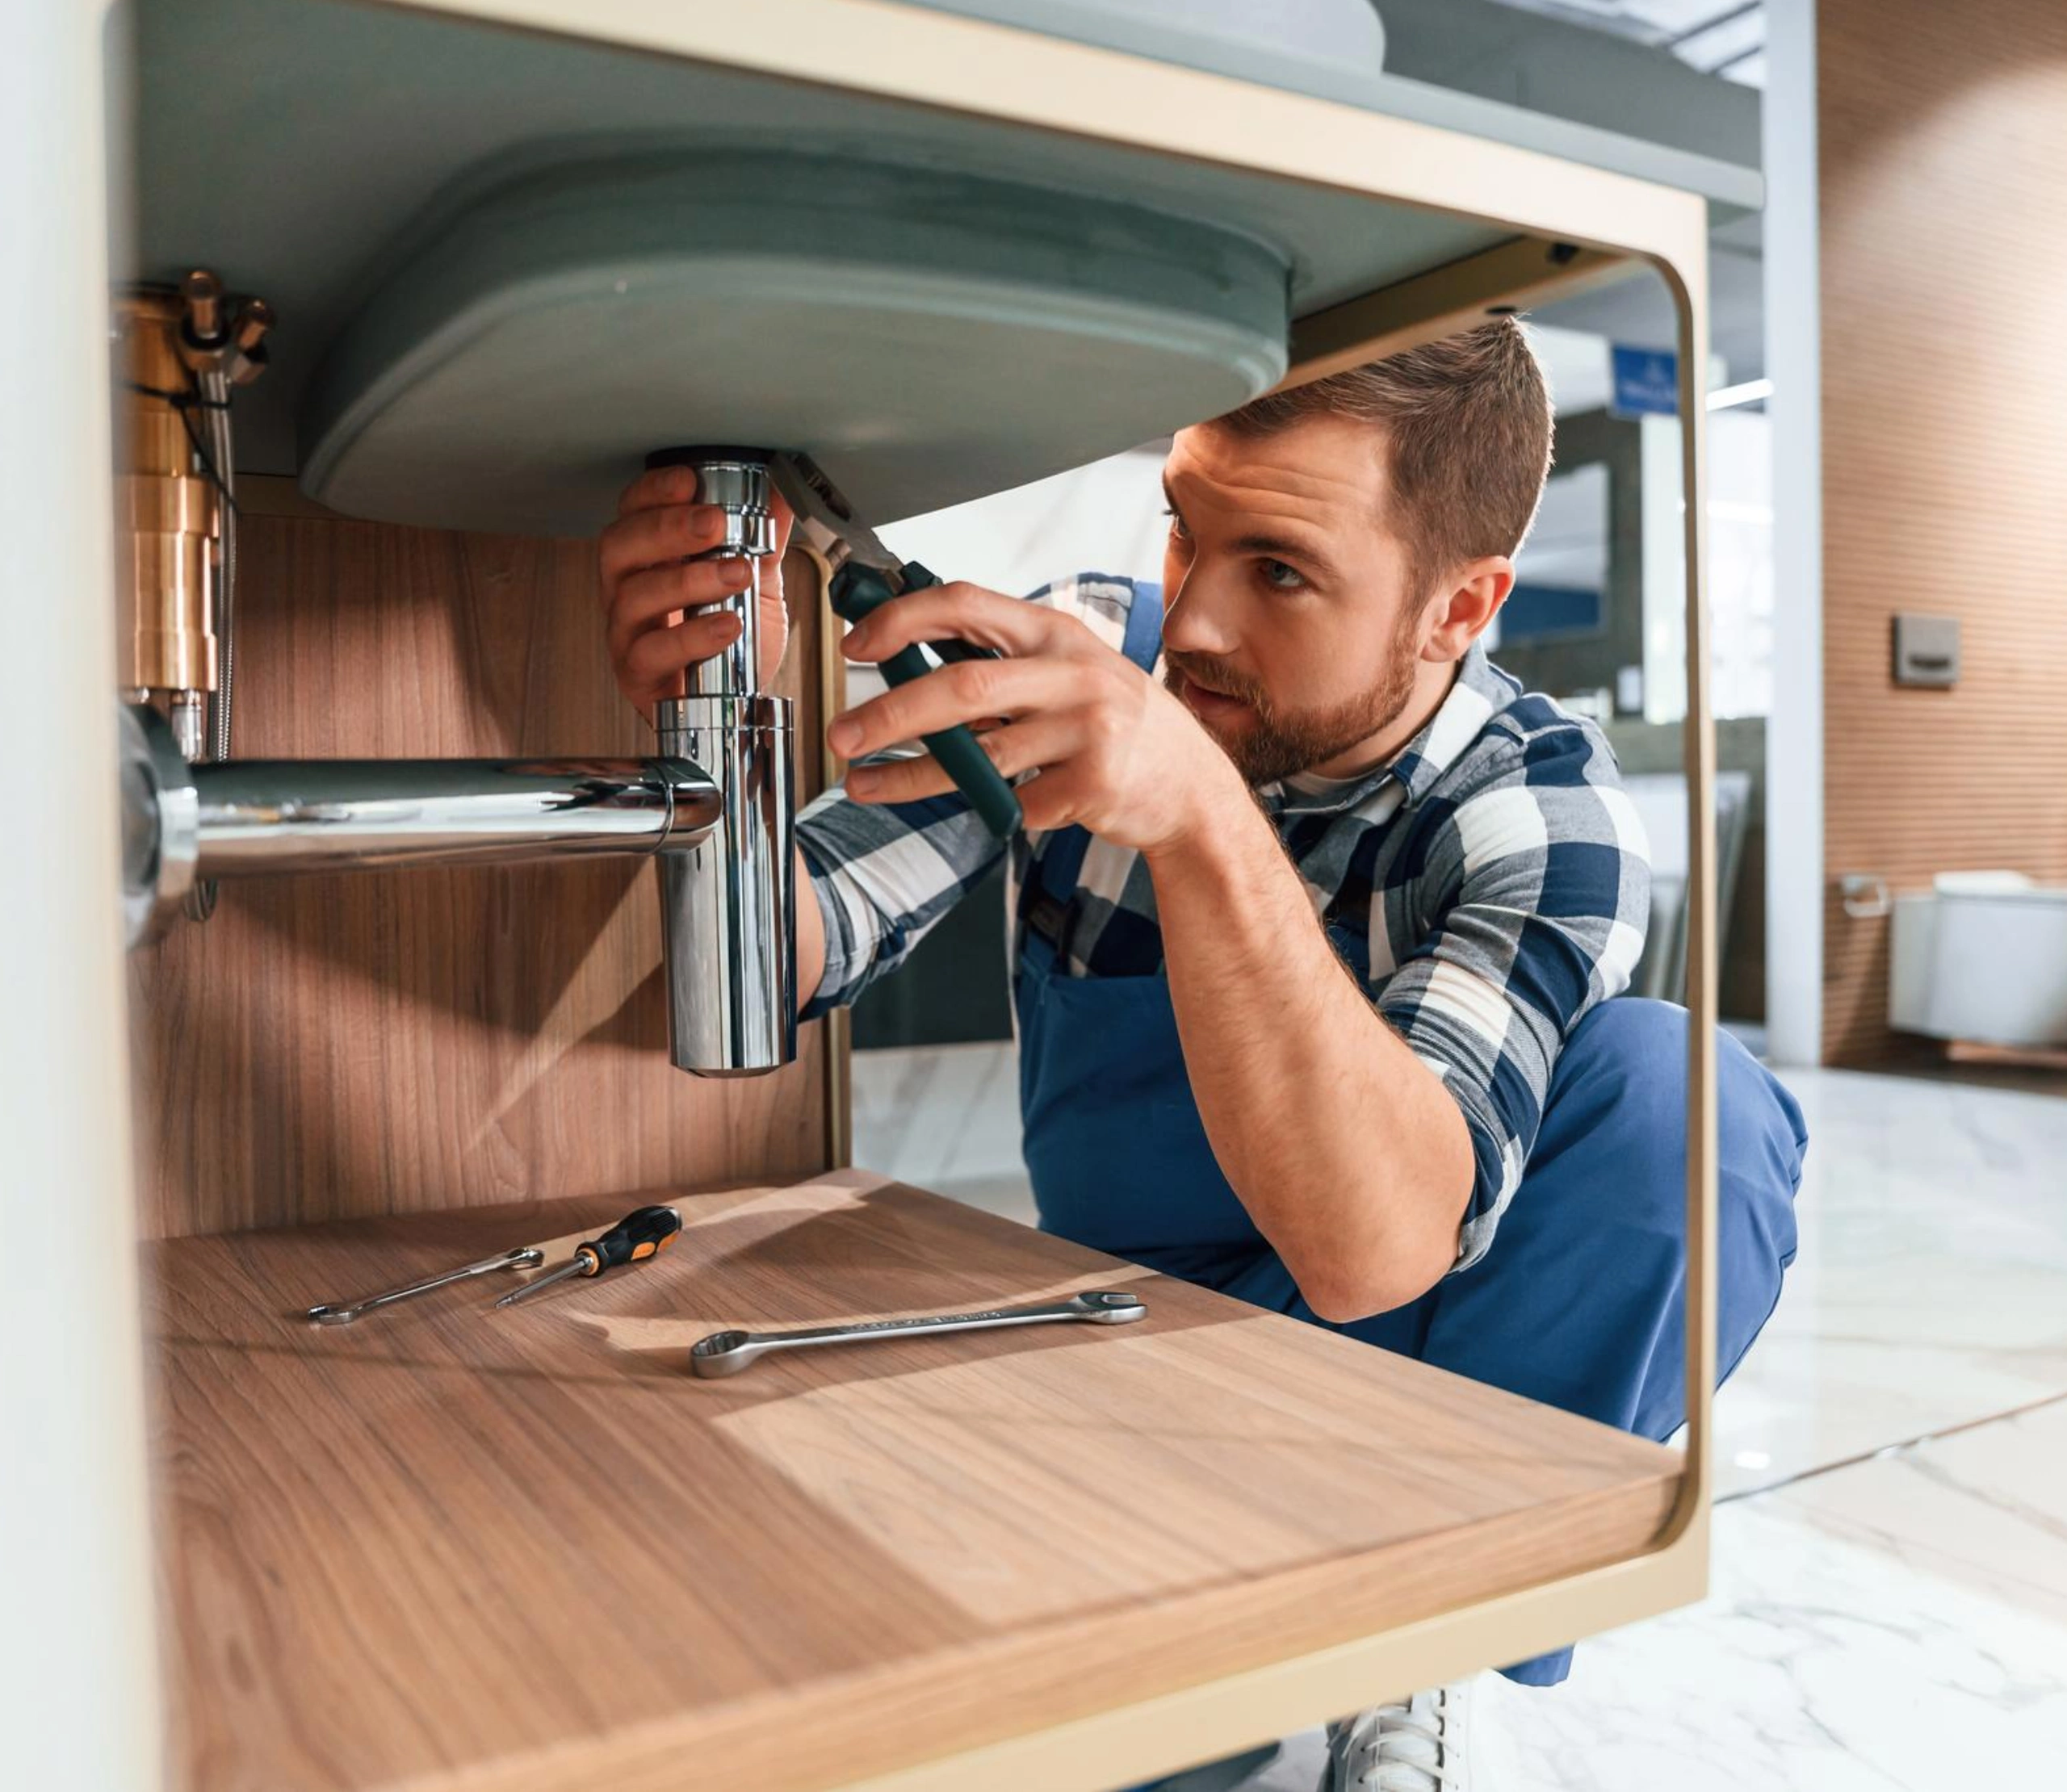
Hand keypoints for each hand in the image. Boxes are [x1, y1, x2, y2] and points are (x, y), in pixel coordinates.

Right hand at [597, 463, 793, 708]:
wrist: (731, 707)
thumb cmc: (729, 642)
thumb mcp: (755, 585)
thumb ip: (763, 542)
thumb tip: (781, 495)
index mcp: (649, 559)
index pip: (634, 512)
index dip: (654, 493)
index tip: (689, 481)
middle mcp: (628, 590)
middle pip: (621, 546)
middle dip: (667, 528)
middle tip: (715, 523)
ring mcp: (627, 633)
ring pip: (635, 597)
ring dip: (688, 580)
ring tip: (737, 574)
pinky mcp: (637, 675)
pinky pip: (652, 653)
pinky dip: (691, 637)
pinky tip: (727, 625)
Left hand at [829, 583, 1244, 853]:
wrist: (1191, 788)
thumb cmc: (1116, 725)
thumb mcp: (1068, 671)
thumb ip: (1001, 659)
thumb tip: (904, 650)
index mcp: (1057, 633)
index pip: (966, 604)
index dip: (901, 620)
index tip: (856, 646)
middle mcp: (1075, 674)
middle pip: (961, 686)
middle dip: (889, 713)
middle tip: (841, 735)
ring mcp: (1087, 731)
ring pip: (977, 757)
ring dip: (907, 777)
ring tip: (863, 783)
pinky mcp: (1092, 786)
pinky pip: (1012, 803)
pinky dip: (988, 808)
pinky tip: (983, 806)